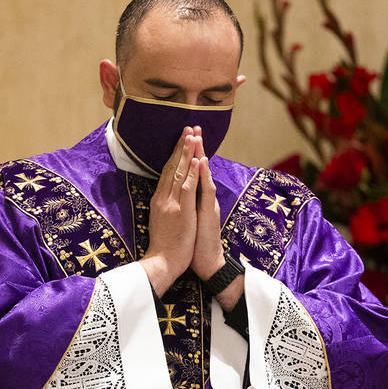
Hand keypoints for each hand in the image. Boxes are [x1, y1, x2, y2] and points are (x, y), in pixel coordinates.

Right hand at [139, 128, 198, 295]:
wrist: (161, 264)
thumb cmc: (163, 247)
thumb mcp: (160, 222)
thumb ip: (163, 207)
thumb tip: (164, 196)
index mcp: (159, 201)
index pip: (167, 172)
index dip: (175, 155)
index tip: (181, 139)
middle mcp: (164, 199)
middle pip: (173, 167)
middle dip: (181, 147)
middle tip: (187, 127)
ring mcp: (172, 204)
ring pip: (180, 173)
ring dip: (187, 153)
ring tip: (192, 135)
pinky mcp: (181, 212)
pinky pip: (188, 188)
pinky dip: (193, 172)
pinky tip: (197, 159)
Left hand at [191, 130, 224, 280]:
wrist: (207, 263)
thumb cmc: (195, 244)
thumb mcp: (189, 219)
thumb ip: (187, 203)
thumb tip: (179, 192)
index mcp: (196, 198)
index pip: (190, 172)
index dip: (188, 153)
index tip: (186, 135)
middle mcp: (203, 198)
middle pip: (198, 168)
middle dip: (195, 147)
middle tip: (193, 126)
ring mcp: (206, 204)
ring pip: (202, 174)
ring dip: (199, 154)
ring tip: (197, 136)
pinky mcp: (208, 213)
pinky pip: (205, 190)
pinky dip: (202, 175)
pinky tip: (201, 162)